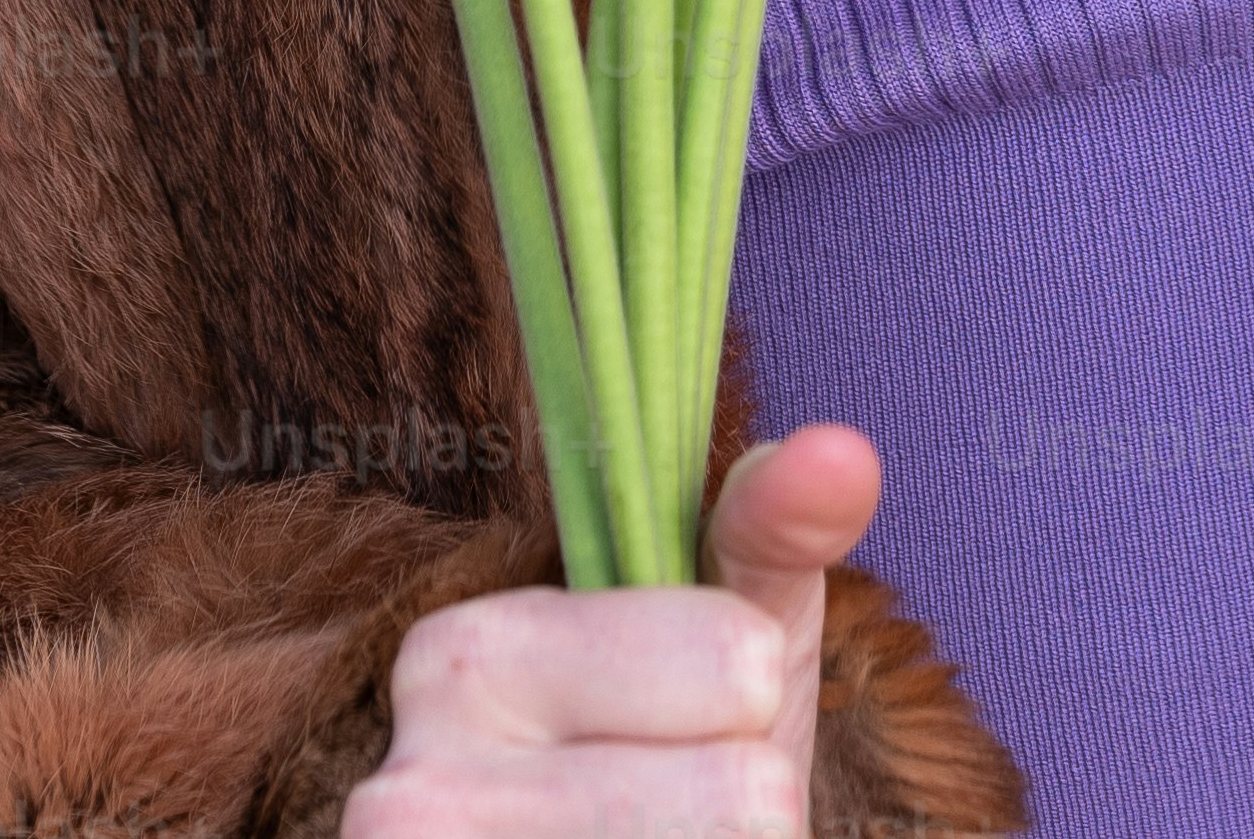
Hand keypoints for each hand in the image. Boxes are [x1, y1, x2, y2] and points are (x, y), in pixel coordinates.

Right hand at [352, 422, 877, 837]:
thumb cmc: (680, 777)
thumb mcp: (730, 648)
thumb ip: (771, 535)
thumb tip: (840, 451)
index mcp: (460, 657)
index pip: (737, 668)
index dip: (750, 714)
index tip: (679, 733)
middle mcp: (413, 795)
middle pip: (743, 802)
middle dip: (747, 821)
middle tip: (676, 825)